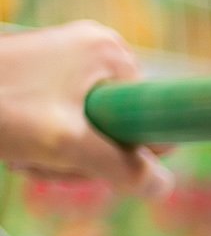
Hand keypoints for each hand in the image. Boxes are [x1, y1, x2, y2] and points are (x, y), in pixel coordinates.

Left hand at [0, 22, 172, 195]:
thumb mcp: (65, 146)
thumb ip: (123, 169)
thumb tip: (163, 187)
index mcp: (111, 52)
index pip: (155, 116)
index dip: (129, 150)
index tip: (88, 159)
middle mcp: (96, 48)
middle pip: (124, 125)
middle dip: (89, 155)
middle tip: (49, 160)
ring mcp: (70, 58)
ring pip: (94, 130)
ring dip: (65, 154)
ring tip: (28, 152)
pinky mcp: (47, 73)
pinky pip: (70, 121)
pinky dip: (50, 143)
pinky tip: (22, 145)